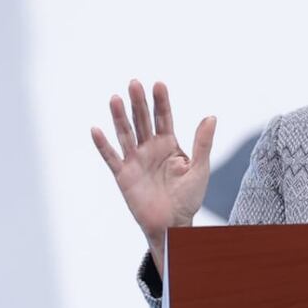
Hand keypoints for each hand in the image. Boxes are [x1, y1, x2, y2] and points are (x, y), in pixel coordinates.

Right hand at [91, 80, 215, 251]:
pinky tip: (96, 130)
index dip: (161, 102)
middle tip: (134, 83)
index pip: (164, 118)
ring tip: (116, 99)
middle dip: (139, 103)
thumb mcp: (199, 169)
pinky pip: (111, 158)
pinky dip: (103, 145)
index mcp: (169, 144)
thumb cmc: (188, 198)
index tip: (158, 84)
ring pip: (126, 134)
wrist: (173, 224)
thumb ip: (203, 144)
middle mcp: (150, 148)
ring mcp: (135, 160)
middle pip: (143, 121)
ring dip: (120, 117)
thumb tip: (211, 117)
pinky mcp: (123, 175)